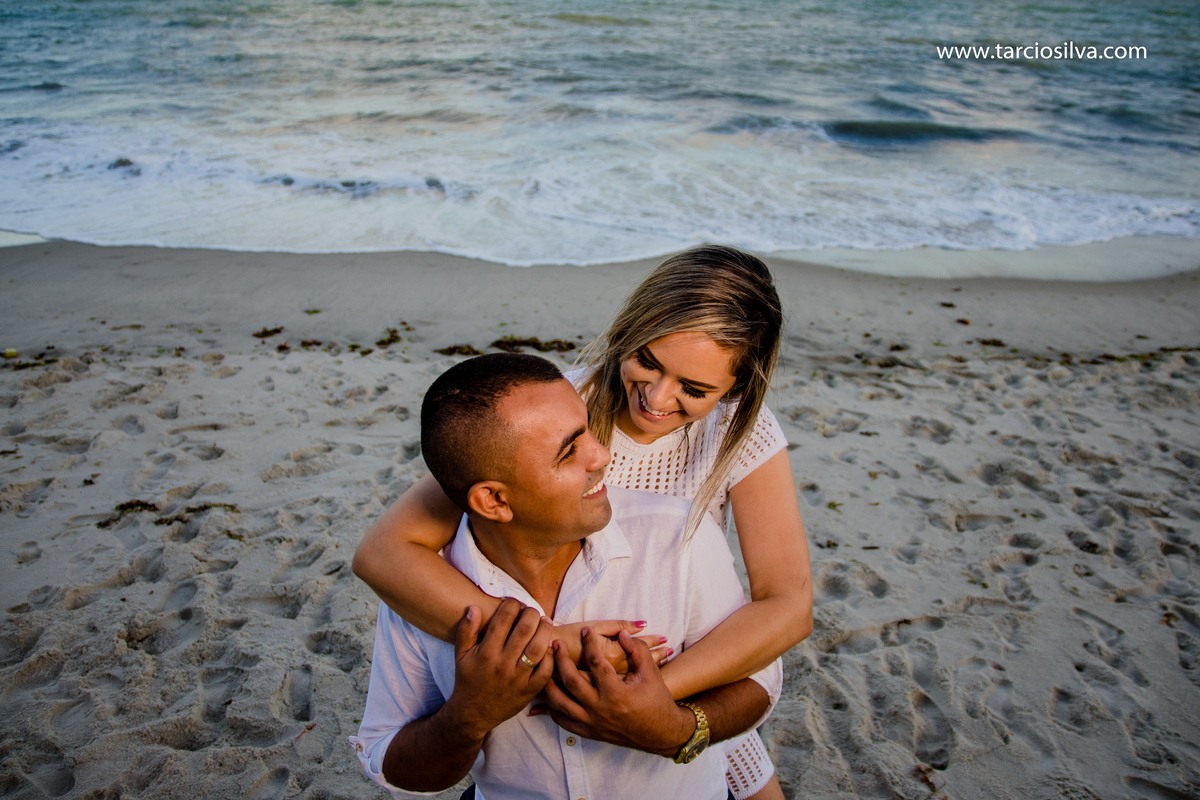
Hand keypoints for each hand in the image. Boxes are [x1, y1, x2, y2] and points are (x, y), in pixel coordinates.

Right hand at [445, 599, 554, 739]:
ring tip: (545, 623)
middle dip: (531, 614)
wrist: (473, 714)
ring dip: (545, 631)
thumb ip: (466, 630)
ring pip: (538, 648)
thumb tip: (474, 607)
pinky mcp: (529, 691)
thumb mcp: (460, 655)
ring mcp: (517, 679)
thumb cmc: (467, 680)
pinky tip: (549, 645)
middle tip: (532, 612)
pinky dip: (550, 656)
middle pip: (525, 629)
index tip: (514, 604)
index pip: (504, 619)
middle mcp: (502, 664)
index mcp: (485, 652)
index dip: (512, 605)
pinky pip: (546, 671)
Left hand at [535, 629, 693, 756]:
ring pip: (561, 704)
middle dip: (561, 659)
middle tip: (556, 643)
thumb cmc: (657, 700)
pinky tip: (549, 695)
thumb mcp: (651, 673)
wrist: (661, 734)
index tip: (586, 630)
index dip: (590, 643)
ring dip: (550, 684)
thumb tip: (623, 633)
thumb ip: (637, 650)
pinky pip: (564, 722)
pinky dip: (553, 709)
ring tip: (545, 667)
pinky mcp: (590, 733)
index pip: (596, 662)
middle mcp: (601, 710)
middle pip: (572, 681)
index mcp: (617, 693)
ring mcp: (593, 723)